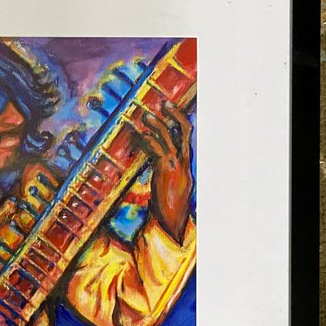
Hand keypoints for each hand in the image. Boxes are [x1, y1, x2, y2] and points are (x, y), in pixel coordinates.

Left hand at [137, 103, 192, 243]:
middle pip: (186, 131)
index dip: (178, 122)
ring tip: (144, 115)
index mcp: (186, 165)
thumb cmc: (169, 209)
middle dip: (175, 115)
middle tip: (164, 103)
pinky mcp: (166, 171)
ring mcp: (176, 166)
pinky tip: (139, 135)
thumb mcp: (171, 189)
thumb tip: (159, 167)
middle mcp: (184, 162)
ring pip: (169, 137)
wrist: (173, 223)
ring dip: (156, 124)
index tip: (169, 111)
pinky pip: (157, 150)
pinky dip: (148, 141)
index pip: (186, 137)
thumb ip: (167, 174)